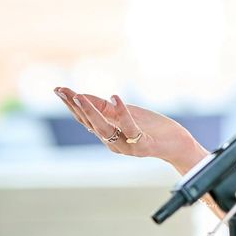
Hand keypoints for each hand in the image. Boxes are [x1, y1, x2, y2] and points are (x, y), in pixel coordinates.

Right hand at [53, 87, 204, 169]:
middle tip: (61, 91)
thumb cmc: (152, 128)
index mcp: (107, 134)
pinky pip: (129, 128)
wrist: (177, 144)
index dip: (70, 105)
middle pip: (89, 124)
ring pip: (103, 129)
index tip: (57, 89)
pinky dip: (122, 113)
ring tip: (79, 96)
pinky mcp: (141, 145)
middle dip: (74, 107)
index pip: (84, 119)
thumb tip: (81, 96)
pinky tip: (115, 98)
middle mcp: (112, 142)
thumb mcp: (127, 113)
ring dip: (90, 112)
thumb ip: (106, 108)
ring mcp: (126, 146)